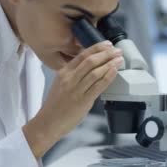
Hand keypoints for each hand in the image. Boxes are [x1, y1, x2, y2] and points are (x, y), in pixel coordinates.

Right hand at [22, 41, 123, 158]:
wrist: (48, 122)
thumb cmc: (55, 105)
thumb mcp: (60, 84)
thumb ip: (73, 75)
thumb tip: (91, 68)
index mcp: (63, 72)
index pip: (82, 55)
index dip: (97, 48)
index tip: (107, 44)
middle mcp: (69, 79)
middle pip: (90, 61)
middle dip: (106, 53)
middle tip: (117, 50)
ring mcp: (76, 90)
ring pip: (95, 72)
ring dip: (110, 63)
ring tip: (119, 59)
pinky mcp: (83, 101)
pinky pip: (98, 86)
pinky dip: (108, 77)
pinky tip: (114, 71)